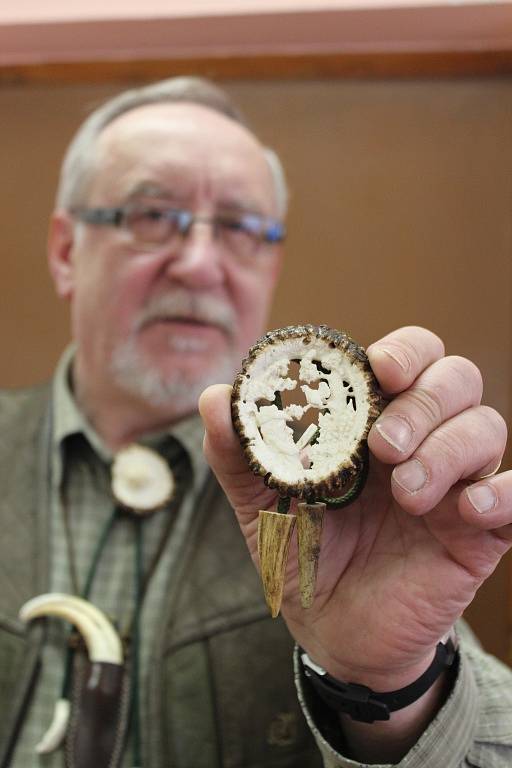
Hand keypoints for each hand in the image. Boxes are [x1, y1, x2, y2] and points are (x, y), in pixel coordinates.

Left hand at [199, 326, 509, 690]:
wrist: (330, 631)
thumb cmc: (303, 553)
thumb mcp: (260, 503)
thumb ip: (239, 452)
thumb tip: (213, 397)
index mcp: (372, 420)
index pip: (411, 356)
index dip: (404, 351)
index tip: (378, 370)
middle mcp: (421, 440)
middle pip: (457, 378)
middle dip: (424, 400)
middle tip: (384, 446)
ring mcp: (454, 483)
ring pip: (486, 427)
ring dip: (449, 448)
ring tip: (406, 493)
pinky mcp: (479, 532)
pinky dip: (505, 493)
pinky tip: (470, 509)